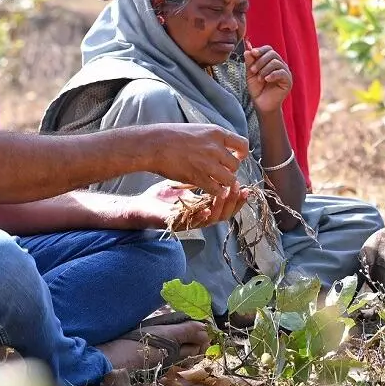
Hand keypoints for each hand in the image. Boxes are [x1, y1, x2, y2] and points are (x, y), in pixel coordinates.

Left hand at [134, 179, 250, 229]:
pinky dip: (202, 216)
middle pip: (225, 213)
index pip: (227, 205)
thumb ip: (199, 175)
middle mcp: (200, 217)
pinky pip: (193, 223)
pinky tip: (208, 208)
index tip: (246, 187)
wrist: (138, 207)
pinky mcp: (177, 225)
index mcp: (204, 207)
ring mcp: (189, 222)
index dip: (238, 199)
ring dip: (222, 207)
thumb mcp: (182, 182)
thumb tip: (215, 160)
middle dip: (234, 202)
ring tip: (227, 194)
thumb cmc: (159, 196)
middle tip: (240, 189)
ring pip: (213, 219)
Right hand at [146, 122, 248, 195]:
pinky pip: (216, 189)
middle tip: (222, 172)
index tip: (236, 157)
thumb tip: (224, 147)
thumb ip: (213, 139)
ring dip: (224, 183)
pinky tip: (209, 189)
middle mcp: (215, 148)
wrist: (154, 144)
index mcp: (216, 133)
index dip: (241, 153)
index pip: (243, 144)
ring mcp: (207, 163)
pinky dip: (215, 191)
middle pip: (236, 165)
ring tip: (217, 182)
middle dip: (230, 170)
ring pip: (229, 179)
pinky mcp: (198, 177)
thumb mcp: (198, 129)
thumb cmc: (172, 135)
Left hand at [245, 44, 292, 114]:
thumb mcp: (250, 74)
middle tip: (252, 70)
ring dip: (264, 69)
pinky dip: (272, 75)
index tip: (253, 53)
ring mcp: (285, 72)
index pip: (269, 49)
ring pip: (276, 62)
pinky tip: (266, 80)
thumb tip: (248, 50)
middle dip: (260, 61)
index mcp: (271, 61)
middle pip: (272, 54)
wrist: (262, 105)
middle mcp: (280, 65)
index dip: (261, 50)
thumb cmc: (257, 89)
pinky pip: (282, 73)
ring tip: (259, 79)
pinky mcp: (288, 81)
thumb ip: (250, 62)